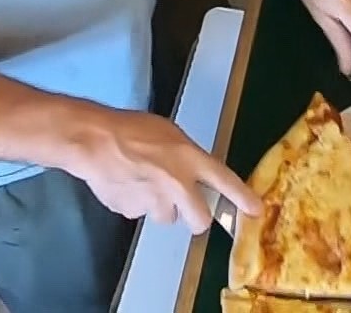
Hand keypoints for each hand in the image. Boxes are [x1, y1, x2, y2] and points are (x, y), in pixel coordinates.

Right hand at [66, 109, 260, 231]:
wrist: (94, 141)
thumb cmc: (130, 129)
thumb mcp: (169, 133)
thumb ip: (185, 156)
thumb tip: (192, 172)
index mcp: (189, 158)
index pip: (225, 181)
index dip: (243, 198)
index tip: (255, 211)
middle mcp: (177, 184)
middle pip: (199, 220)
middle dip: (194, 216)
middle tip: (184, 204)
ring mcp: (154, 202)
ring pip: (166, 217)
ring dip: (160, 206)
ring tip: (143, 183)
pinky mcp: (132, 212)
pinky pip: (140, 213)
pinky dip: (135, 203)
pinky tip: (126, 183)